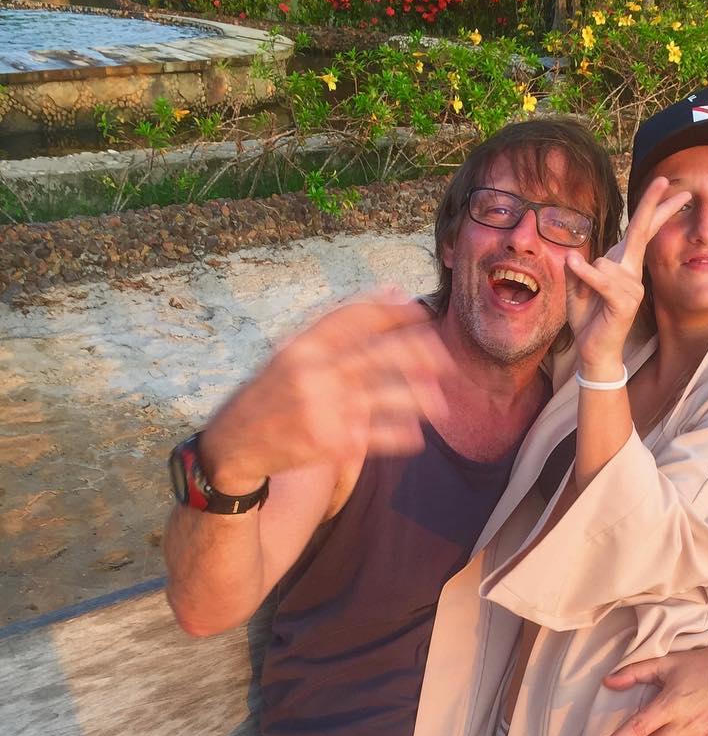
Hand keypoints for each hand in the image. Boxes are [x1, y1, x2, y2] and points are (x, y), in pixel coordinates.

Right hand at [201, 292, 452, 492]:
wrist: (235, 444)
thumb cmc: (271, 394)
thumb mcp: (290, 353)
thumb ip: (335, 328)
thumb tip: (392, 292)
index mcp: (302, 345)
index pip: (355, 318)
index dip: (393, 311)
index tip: (422, 310)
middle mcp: (312, 373)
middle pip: (378, 355)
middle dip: (418, 354)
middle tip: (444, 358)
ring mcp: (322, 408)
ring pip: (384, 397)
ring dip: (418, 399)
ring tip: (438, 402)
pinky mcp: (329, 442)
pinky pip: (377, 436)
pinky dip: (400, 435)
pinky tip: (415, 435)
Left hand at [564, 177, 689, 379]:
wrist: (593, 351)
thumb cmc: (589, 318)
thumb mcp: (575, 288)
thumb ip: (576, 268)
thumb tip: (575, 254)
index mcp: (622, 264)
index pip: (640, 230)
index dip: (653, 206)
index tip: (666, 184)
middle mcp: (631, 272)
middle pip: (642, 231)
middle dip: (655, 205)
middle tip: (668, 181)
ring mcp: (632, 287)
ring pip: (605, 262)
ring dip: (587, 276)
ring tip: (589, 299)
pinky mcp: (624, 302)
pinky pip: (603, 280)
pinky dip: (586, 274)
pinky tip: (575, 264)